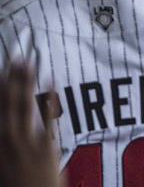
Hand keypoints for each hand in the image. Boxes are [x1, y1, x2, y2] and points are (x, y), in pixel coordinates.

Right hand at [0, 63, 59, 186]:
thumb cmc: (17, 185)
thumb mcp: (3, 164)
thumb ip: (6, 141)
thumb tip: (7, 119)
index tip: (1, 70)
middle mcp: (7, 141)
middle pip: (6, 104)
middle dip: (9, 79)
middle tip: (15, 56)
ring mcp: (26, 144)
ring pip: (23, 107)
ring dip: (25, 82)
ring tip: (29, 62)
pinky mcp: (46, 148)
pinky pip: (48, 119)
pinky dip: (49, 98)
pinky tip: (52, 80)